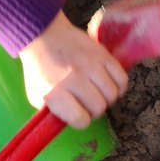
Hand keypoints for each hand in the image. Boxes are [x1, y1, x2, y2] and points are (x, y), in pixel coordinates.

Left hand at [18, 12, 127, 128]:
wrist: (44, 37)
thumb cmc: (40, 70)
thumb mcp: (37, 96)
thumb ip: (54, 112)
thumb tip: (73, 123)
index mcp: (55, 92)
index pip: (80, 119)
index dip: (81, 121)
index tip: (78, 115)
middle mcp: (74, 79)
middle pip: (99, 107)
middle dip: (95, 110)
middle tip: (88, 103)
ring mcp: (90, 65)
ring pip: (112, 94)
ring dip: (107, 98)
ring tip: (97, 93)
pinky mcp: (103, 54)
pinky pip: (122, 78)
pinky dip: (119, 86)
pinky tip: (109, 85)